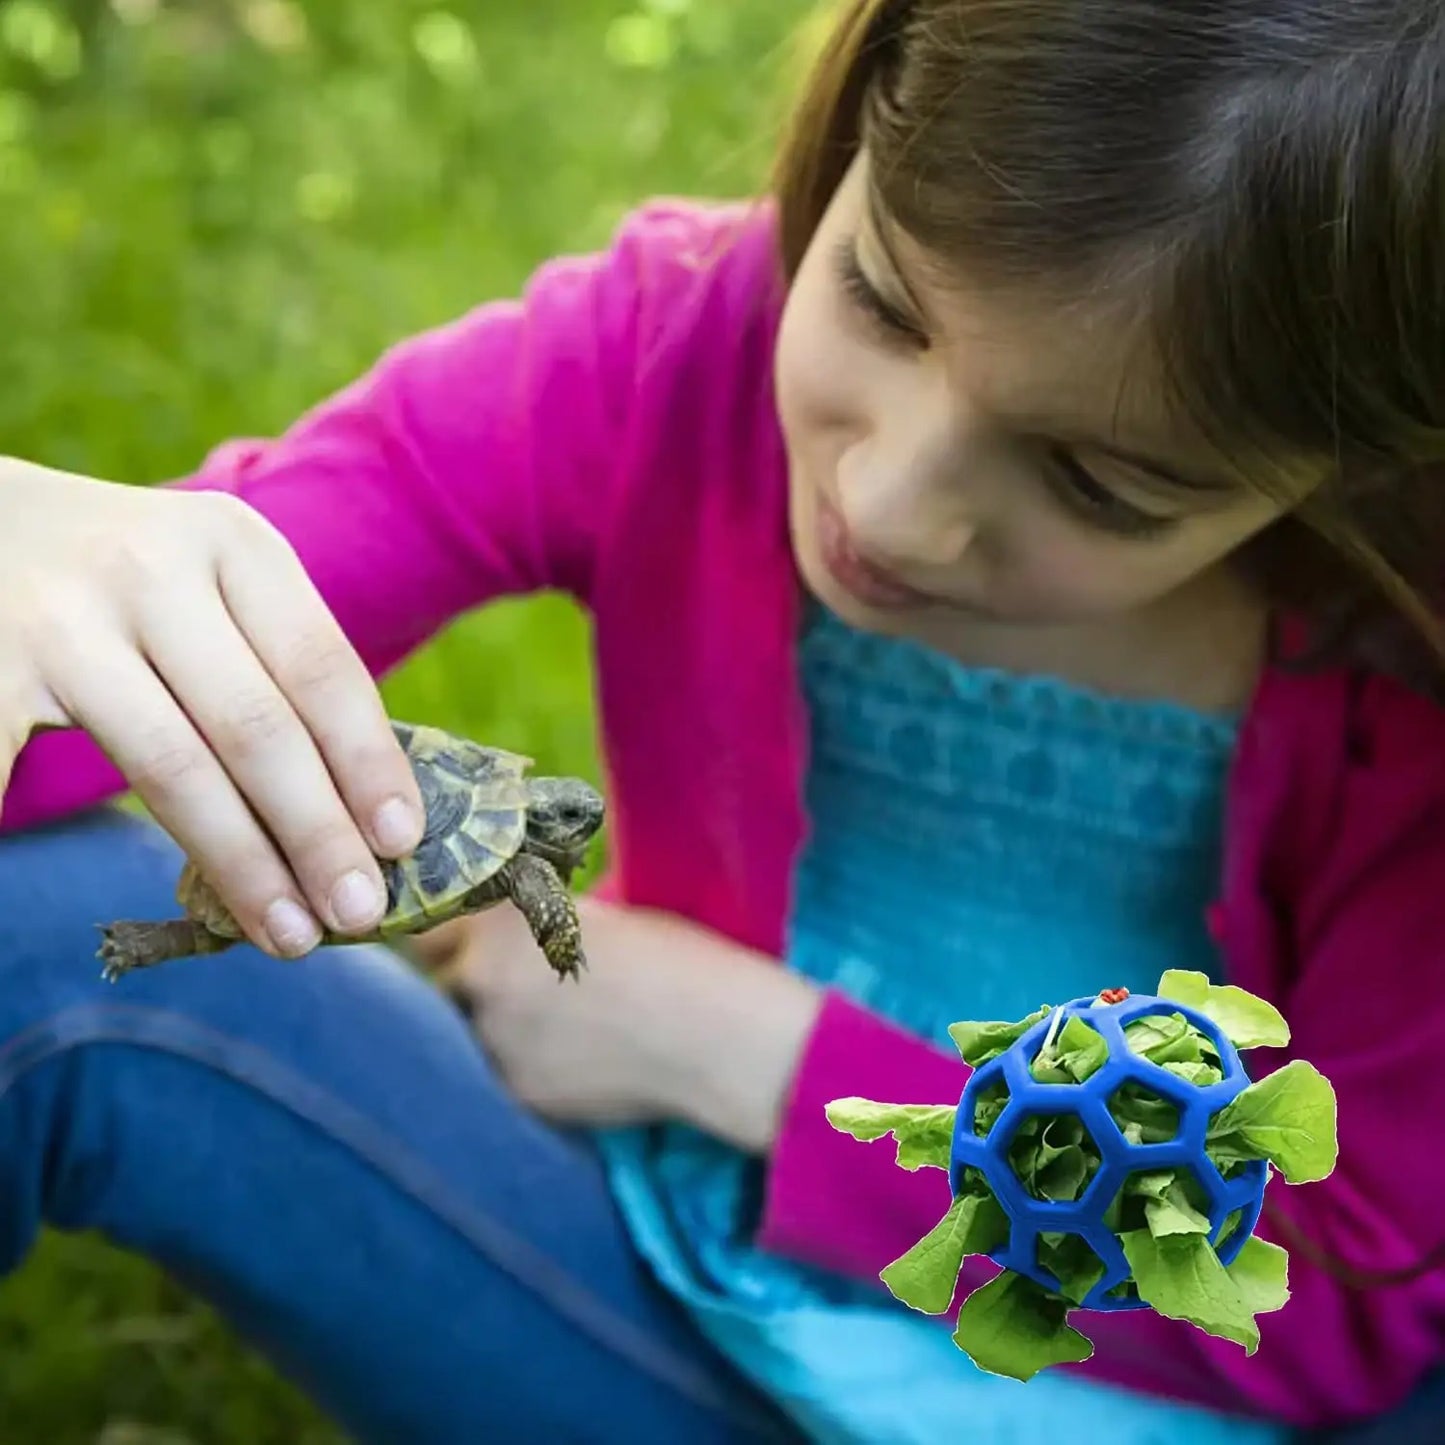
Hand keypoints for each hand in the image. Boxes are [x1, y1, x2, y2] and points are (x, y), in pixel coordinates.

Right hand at [0, 457, 425, 956]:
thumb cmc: (125, 581)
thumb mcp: (212, 582)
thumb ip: (274, 667)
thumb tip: (362, 810)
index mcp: (233, 544)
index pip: (323, 669)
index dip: (368, 763)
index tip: (403, 843)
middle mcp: (153, 567)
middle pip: (259, 726)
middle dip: (319, 834)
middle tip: (361, 912)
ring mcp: (64, 617)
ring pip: (175, 766)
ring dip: (243, 865)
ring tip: (290, 935)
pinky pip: (53, 773)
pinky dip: (108, 840)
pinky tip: (169, 908)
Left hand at [443, 896, 823, 1151]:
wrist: (708, 1031)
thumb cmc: (668, 956)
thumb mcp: (589, 919)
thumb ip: (527, 928)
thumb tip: (496, 936)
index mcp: (499, 921)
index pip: (429, 931)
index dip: (448, 940)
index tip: (467, 946)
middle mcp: (481, 976)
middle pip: (442, 986)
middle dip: (471, 989)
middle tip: (523, 991)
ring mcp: (493, 1040)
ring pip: (471, 1037)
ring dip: (498, 1032)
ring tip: (563, 1027)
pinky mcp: (516, 1091)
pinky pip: (503, 1077)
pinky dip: (529, 1069)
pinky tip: (580, 1059)